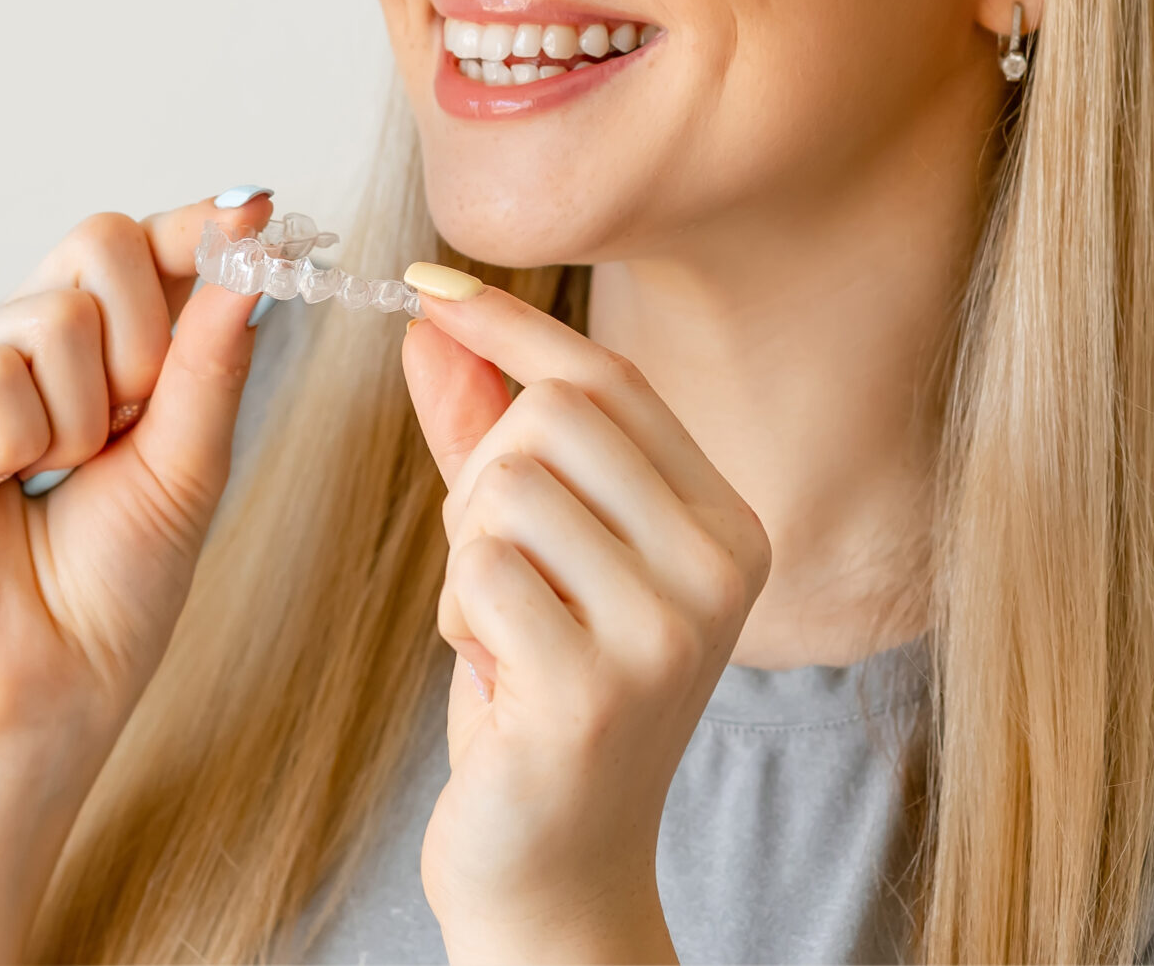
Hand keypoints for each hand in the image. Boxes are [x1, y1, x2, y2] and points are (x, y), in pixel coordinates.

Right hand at [0, 192, 270, 756]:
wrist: (58, 681)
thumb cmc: (115, 584)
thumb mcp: (190, 456)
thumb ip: (211, 349)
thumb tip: (250, 238)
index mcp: (82, 343)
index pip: (136, 242)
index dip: (194, 224)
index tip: (256, 213)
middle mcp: (8, 335)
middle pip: (98, 241)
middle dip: (145, 346)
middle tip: (121, 435)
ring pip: (53, 316)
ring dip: (84, 420)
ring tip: (48, 479)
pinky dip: (19, 443)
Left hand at [401, 270, 768, 963]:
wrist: (553, 868)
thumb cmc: (537, 694)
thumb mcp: (522, 548)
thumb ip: (483, 432)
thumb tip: (434, 319)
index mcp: (726, 523)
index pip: (607, 377)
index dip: (509, 322)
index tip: (427, 285)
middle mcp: (721, 568)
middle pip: (551, 417)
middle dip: (480, 473)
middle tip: (489, 564)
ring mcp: (668, 630)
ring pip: (507, 487)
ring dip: (466, 555)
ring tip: (498, 630)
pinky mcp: (597, 687)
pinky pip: (480, 571)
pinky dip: (457, 614)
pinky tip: (494, 676)